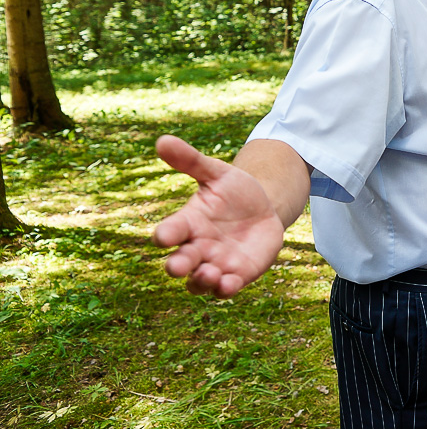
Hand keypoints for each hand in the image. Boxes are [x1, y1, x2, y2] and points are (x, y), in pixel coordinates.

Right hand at [152, 135, 285, 298]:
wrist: (263, 208)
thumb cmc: (233, 191)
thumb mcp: (216, 172)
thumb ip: (190, 160)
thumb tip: (161, 140)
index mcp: (188, 223)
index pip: (170, 231)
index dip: (165, 234)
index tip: (162, 236)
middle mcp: (197, 247)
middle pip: (180, 262)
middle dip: (178, 265)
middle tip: (176, 267)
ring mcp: (216, 264)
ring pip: (199, 281)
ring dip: (201, 281)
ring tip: (209, 274)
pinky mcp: (237, 274)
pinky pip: (226, 288)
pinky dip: (225, 288)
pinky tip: (229, 284)